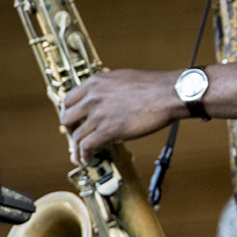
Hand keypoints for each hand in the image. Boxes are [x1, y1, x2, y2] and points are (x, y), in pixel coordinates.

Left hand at [60, 69, 183, 163]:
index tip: (74, 122)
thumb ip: (109, 87)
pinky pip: (87, 146)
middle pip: (67, 118)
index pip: (69, 99)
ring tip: (81, 156)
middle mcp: (93, 97)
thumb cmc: (155, 87)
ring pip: (76, 135)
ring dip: (77, 148)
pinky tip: (88, 158)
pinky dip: (84, 155)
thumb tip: (107, 98)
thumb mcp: (124, 78)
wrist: (170, 94)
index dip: (70, 113)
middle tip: (75, 138)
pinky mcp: (108, 130)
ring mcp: (99, 113)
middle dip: (70, 131)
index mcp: (96, 82)